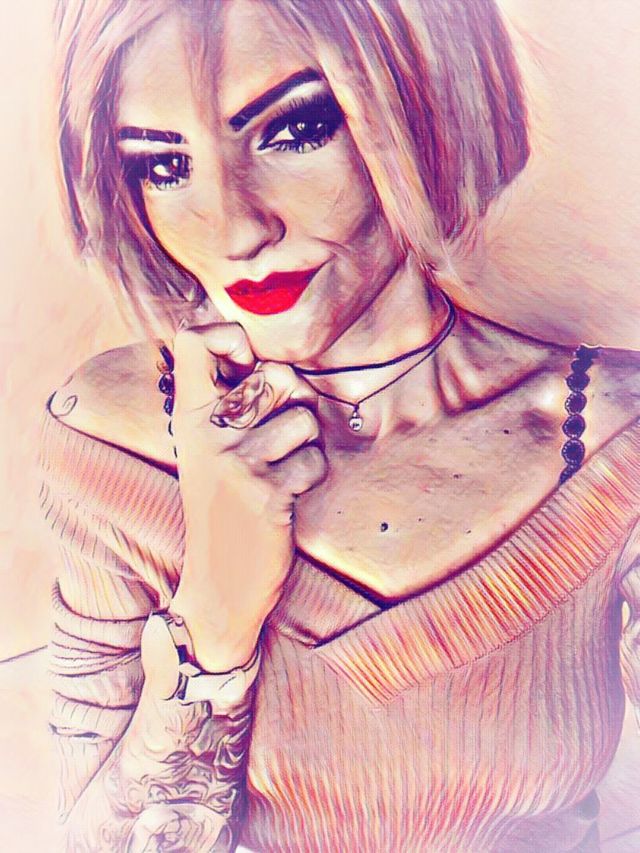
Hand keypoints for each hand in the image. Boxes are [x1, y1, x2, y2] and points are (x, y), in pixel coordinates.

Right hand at [168, 322, 326, 670]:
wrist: (218, 583)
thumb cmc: (224, 507)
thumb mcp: (210, 451)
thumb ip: (229, 406)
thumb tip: (285, 371)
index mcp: (189, 417)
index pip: (193, 340)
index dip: (228, 336)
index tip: (244, 365)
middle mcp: (208, 432)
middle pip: (277, 376)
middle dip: (295, 404)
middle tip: (280, 438)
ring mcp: (237, 461)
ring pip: (305, 418)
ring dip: (306, 447)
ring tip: (281, 472)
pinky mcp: (267, 491)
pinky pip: (315, 460)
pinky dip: (311, 479)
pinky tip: (285, 498)